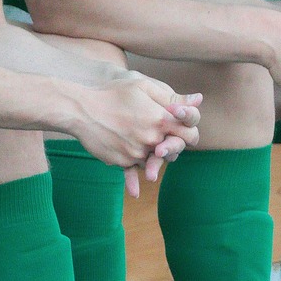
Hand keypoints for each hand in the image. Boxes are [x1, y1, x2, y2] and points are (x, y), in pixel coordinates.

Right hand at [73, 73, 201, 195]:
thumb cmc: (112, 94)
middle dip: (170, 147)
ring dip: (152, 157)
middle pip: (172, 150)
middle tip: (164, 143)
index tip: (183, 131)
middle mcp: (151, 139)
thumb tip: (199, 100)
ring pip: (153, 161)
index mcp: (160, 119)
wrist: (80, 110)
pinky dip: (133, 179)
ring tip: (144, 148)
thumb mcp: (142, 87)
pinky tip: (135, 192)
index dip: (188, 132)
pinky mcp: (122, 162)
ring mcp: (137, 153)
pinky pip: (133, 171)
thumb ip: (172, 97)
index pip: (188, 132)